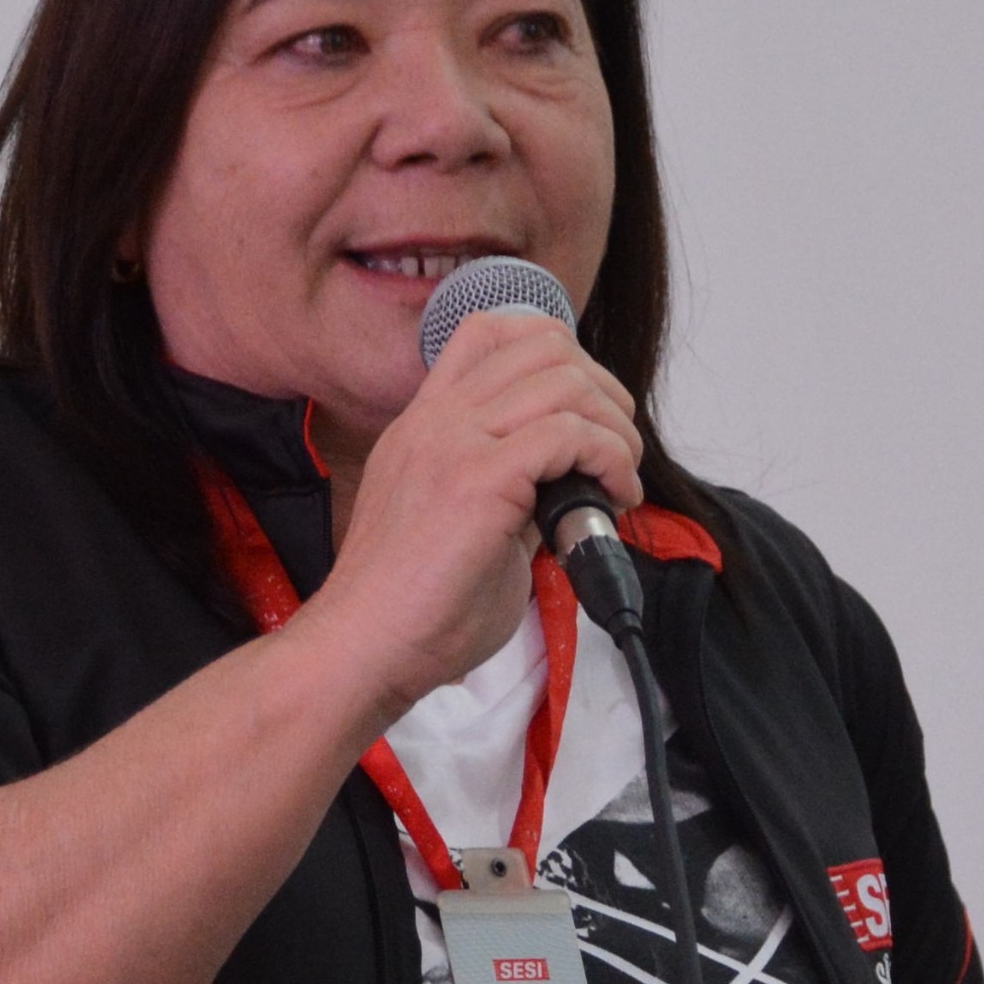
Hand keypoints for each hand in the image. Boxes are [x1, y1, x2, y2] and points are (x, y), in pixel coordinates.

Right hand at [291, 309, 644, 722]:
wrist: (363, 649)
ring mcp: (452, 443)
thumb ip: (512, 494)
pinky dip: (609, 459)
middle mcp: (436, 420)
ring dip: (613, 428)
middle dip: (602, 390)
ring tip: (620, 478)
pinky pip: (568, 434)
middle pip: (542, 344)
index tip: (585, 414)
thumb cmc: (408, 612)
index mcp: (424, 425)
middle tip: (617, 449)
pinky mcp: (477, 480)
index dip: (557, 355)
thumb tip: (568, 490)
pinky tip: (613, 498)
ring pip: (563, 382)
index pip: (489, 333)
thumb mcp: (464, 527)